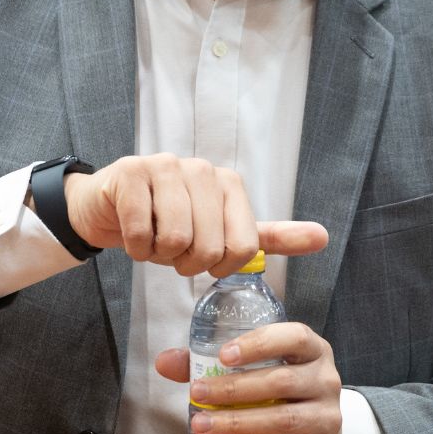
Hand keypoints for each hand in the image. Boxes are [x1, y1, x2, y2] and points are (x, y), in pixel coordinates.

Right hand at [61, 154, 328, 275]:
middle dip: (184, 264)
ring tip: (152, 240)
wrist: (109, 206)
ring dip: (157, 256)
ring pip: (174, 240)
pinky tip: (132, 234)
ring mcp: (166, 166)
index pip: (243, 248)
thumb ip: (269, 237)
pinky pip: (140, 233)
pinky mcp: (132, 173)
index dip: (219, 268)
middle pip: (208, 248)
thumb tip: (323, 237)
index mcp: (230, 184)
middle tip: (171, 251)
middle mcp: (202, 170)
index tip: (203, 258)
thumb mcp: (222, 232)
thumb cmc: (166, 221)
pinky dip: (134, 247)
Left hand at [157, 323, 342, 433]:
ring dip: (237, 423)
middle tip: (198, 394)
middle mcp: (325, 381)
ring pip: (283, 420)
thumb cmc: (282, 393)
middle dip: (234, 389)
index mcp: (312, 351)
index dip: (260, 344)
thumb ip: (210, 363)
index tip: (223, 355)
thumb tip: (165, 362)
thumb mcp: (258, 369)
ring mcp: (327, 418)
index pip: (294, 337)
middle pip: (281, 381)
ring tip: (202, 426)